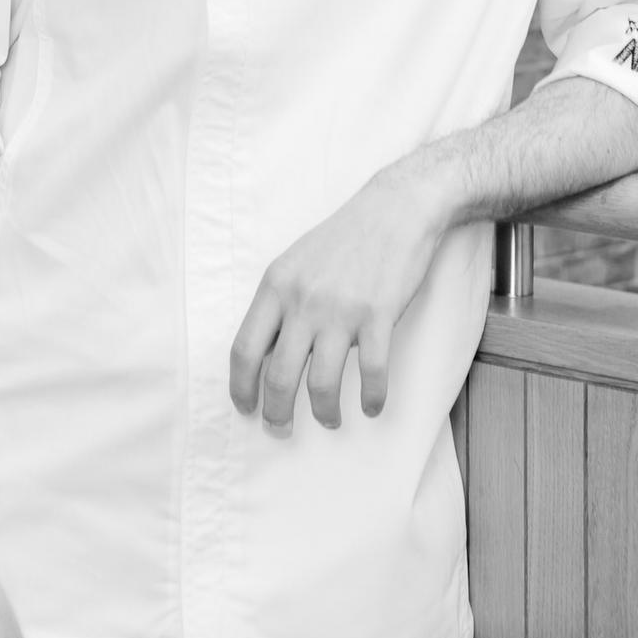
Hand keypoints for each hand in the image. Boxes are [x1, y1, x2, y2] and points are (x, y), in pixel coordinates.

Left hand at [229, 160, 448, 434]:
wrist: (396, 208)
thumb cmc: (346, 236)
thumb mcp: (297, 261)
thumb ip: (280, 302)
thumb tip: (265, 353)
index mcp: (276, 285)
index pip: (245, 349)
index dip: (241, 387)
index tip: (246, 408)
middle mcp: (303, 300)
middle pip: (279, 376)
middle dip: (277, 413)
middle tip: (281, 429)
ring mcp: (341, 309)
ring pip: (322, 383)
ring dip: (324, 412)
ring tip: (329, 421)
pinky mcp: (378, 315)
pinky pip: (372, 373)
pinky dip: (372, 398)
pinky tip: (372, 407)